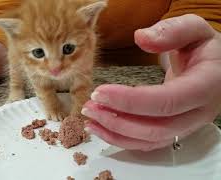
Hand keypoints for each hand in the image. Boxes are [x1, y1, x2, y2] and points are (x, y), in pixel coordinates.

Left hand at [82, 14, 220, 150]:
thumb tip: (141, 38)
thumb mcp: (195, 30)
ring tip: (90, 117)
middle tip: (90, 106)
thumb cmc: (204, 49)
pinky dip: (121, 139)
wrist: (215, 69)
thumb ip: (172, 30)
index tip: (101, 92)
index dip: (131, 100)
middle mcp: (197, 113)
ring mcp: (186, 126)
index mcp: (205, 86)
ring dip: (115, 132)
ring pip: (149, 140)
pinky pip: (146, 142)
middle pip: (155, 128)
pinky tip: (101, 128)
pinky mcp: (173, 130)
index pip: (167, 101)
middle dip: (117, 120)